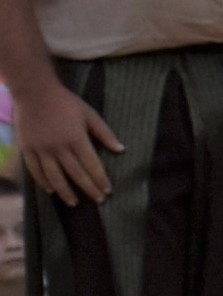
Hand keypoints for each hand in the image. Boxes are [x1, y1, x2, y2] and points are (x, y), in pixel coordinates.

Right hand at [18, 89, 120, 203]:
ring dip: (65, 192)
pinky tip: (51, 191)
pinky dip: (43, 182)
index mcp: (76, 139)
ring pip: (54, 177)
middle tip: (98, 200)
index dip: (100, 180)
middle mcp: (59, 148)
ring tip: (74, 203)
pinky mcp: (27, 149)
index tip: (107, 191)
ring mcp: (41, 149)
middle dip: (89, 189)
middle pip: (76, 174)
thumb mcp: (89, 115)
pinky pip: (35, 171)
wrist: (34, 92)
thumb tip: (121, 150)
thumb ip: (104, 134)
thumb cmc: (65, 102)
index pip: (92, 166)